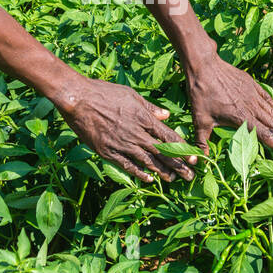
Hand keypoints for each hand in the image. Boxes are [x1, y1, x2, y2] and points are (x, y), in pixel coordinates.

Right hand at [56, 77, 196, 182]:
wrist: (78, 99)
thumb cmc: (104, 92)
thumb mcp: (131, 95)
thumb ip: (150, 108)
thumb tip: (167, 116)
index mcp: (144, 118)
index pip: (169, 137)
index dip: (183, 150)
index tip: (194, 159)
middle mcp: (136, 134)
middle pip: (163, 153)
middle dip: (178, 166)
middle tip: (191, 177)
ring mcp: (122, 144)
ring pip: (148, 162)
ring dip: (163, 172)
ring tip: (174, 180)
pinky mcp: (108, 152)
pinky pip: (128, 165)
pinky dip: (139, 173)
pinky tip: (149, 179)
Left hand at [186, 57, 272, 156]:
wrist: (204, 66)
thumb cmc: (201, 94)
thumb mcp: (200, 121)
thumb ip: (201, 142)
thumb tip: (198, 160)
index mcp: (242, 118)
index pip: (267, 136)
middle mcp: (252, 107)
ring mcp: (253, 95)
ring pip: (272, 112)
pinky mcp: (252, 85)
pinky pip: (268, 99)